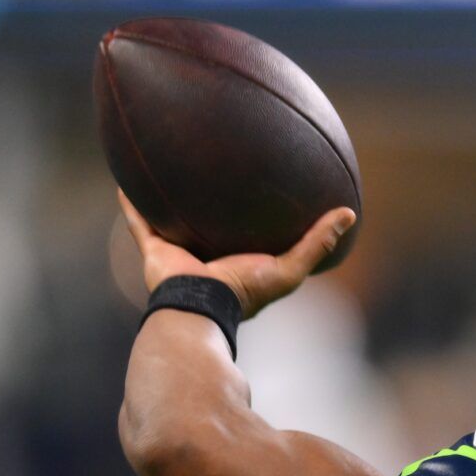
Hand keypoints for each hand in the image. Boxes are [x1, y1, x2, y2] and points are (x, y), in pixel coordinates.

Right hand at [118, 191, 355, 319]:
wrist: (201, 307)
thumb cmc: (245, 292)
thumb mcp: (289, 268)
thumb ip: (317, 242)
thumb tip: (349, 212)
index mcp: (237, 260)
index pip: (248, 232)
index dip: (255, 213)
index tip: (265, 187)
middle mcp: (207, 255)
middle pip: (207, 222)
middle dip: (209, 202)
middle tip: (215, 170)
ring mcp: (179, 253)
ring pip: (171, 220)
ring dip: (168, 199)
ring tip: (167, 168)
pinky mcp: (154, 251)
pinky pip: (140, 222)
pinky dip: (132, 204)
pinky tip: (126, 180)